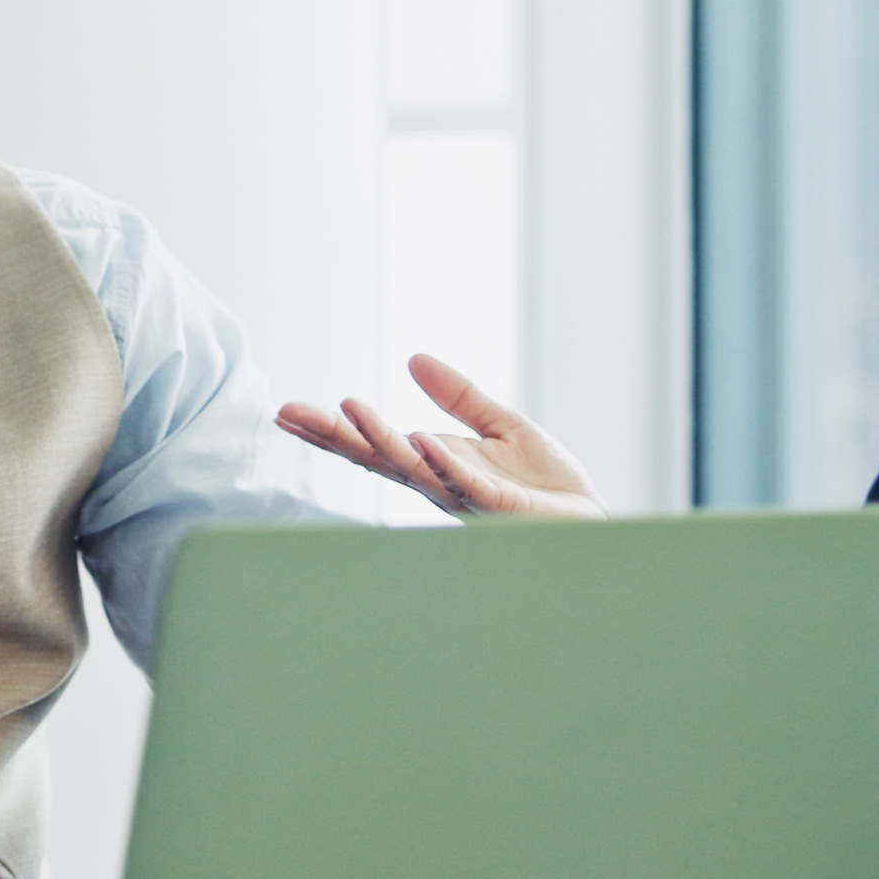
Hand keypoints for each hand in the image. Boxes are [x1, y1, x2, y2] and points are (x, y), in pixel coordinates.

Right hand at [279, 353, 606, 518]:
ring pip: (413, 469)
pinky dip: (442, 463)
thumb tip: (414, 358)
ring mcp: (465, 496)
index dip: (333, 429)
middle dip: (334, 435)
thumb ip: (459, 396)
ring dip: (381, 439)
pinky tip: (421, 441)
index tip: (289, 411)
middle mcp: (439, 483)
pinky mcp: (499, 506)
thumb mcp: (500, 423)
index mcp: (435, 463)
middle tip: (289, 413)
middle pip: (377, 457)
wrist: (589, 519)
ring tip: (348, 409)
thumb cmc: (545, 482)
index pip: (374, 444)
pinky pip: (465, 483)